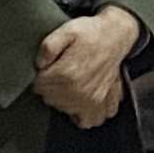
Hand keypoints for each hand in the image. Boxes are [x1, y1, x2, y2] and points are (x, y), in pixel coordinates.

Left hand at [33, 9, 140, 128]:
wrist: (114, 36)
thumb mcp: (65, 31)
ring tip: (68, 83)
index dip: (40, 76)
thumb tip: (39, 64)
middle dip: (50, 87)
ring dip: (62, 98)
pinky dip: (82, 115)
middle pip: (49, 99)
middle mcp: (79, 91)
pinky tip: (78, 103)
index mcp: (67, 74)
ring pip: (63, 109)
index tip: (48, 68)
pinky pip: (88, 121)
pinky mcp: (101, 103)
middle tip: (58, 73)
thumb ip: (48, 47)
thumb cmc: (90, 34)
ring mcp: (91, 100)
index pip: (39, 86)